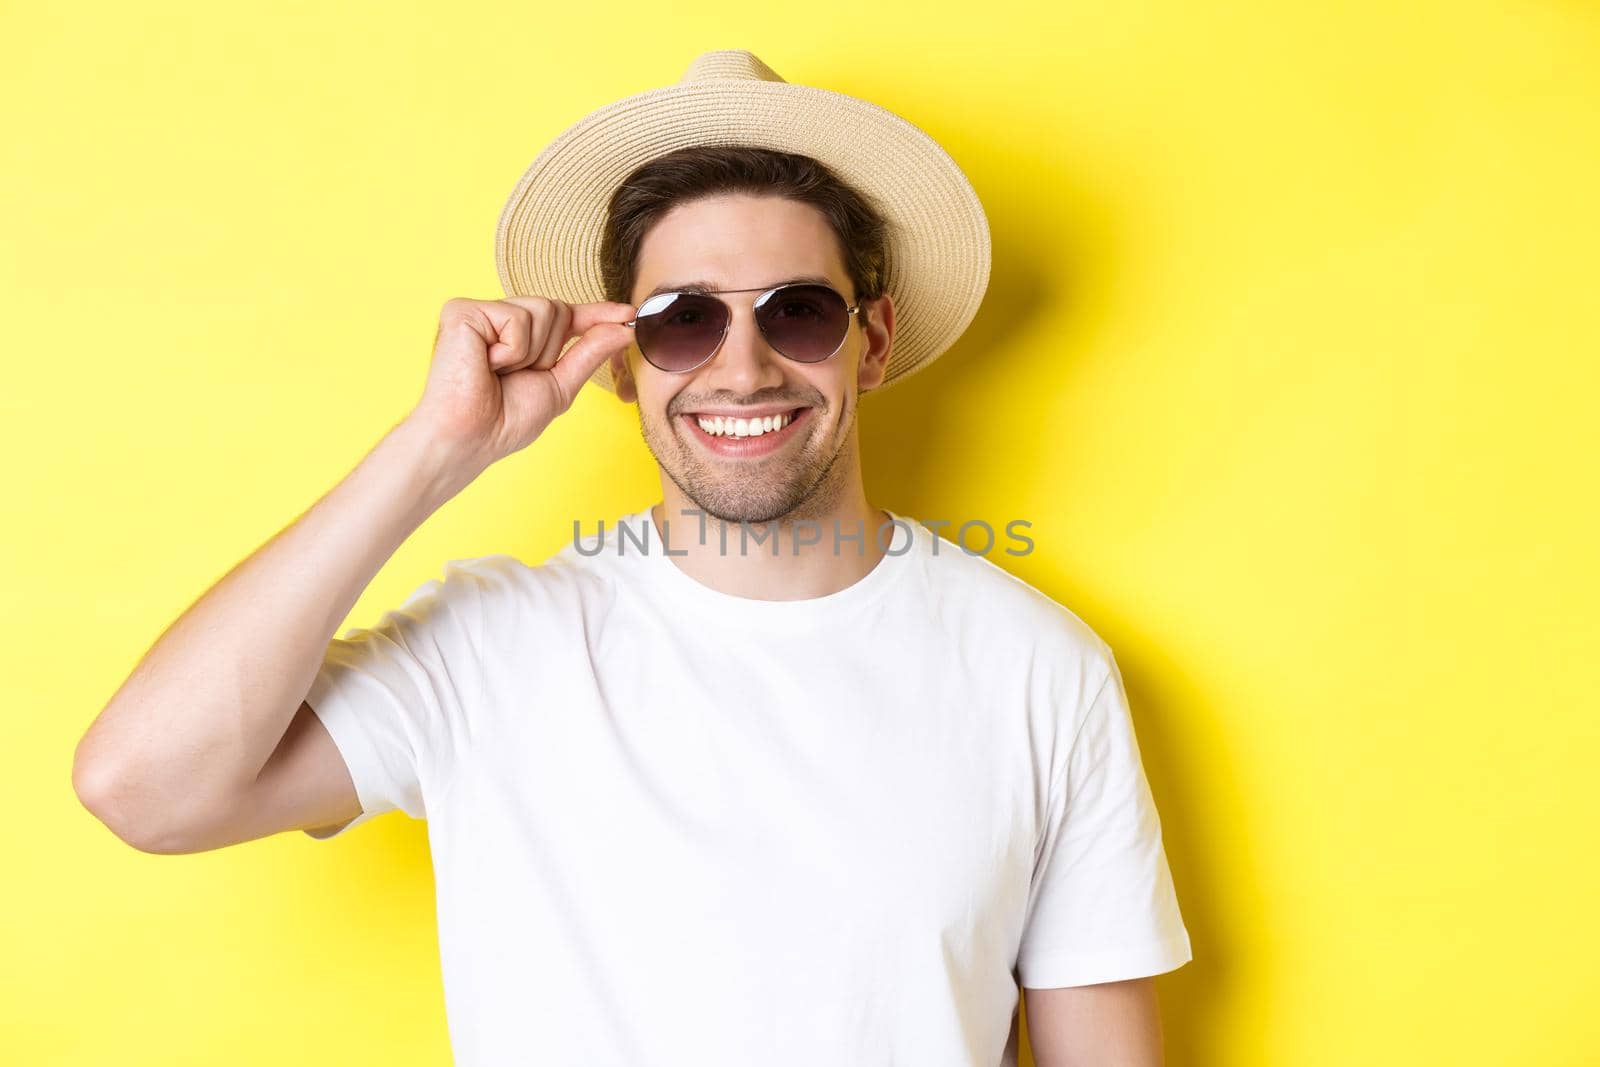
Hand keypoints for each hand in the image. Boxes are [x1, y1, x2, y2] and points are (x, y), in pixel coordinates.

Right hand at [406, 295, 635, 467]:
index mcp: (522, 338)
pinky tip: (486, 364)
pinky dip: (511, 349)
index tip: (628, 314)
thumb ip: (590, 353)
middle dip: (550, 350)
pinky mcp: (462, 310)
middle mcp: (500, 319)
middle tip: (517, 376)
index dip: (597, 314)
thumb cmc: (506, 420)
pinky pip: (515, 316)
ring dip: (531, 352)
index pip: (566, 316)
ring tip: (499, 372)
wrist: (471, 438)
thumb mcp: (560, 385)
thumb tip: (624, 328)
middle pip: (557, 308)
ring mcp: (481, 312)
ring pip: (542, 309)